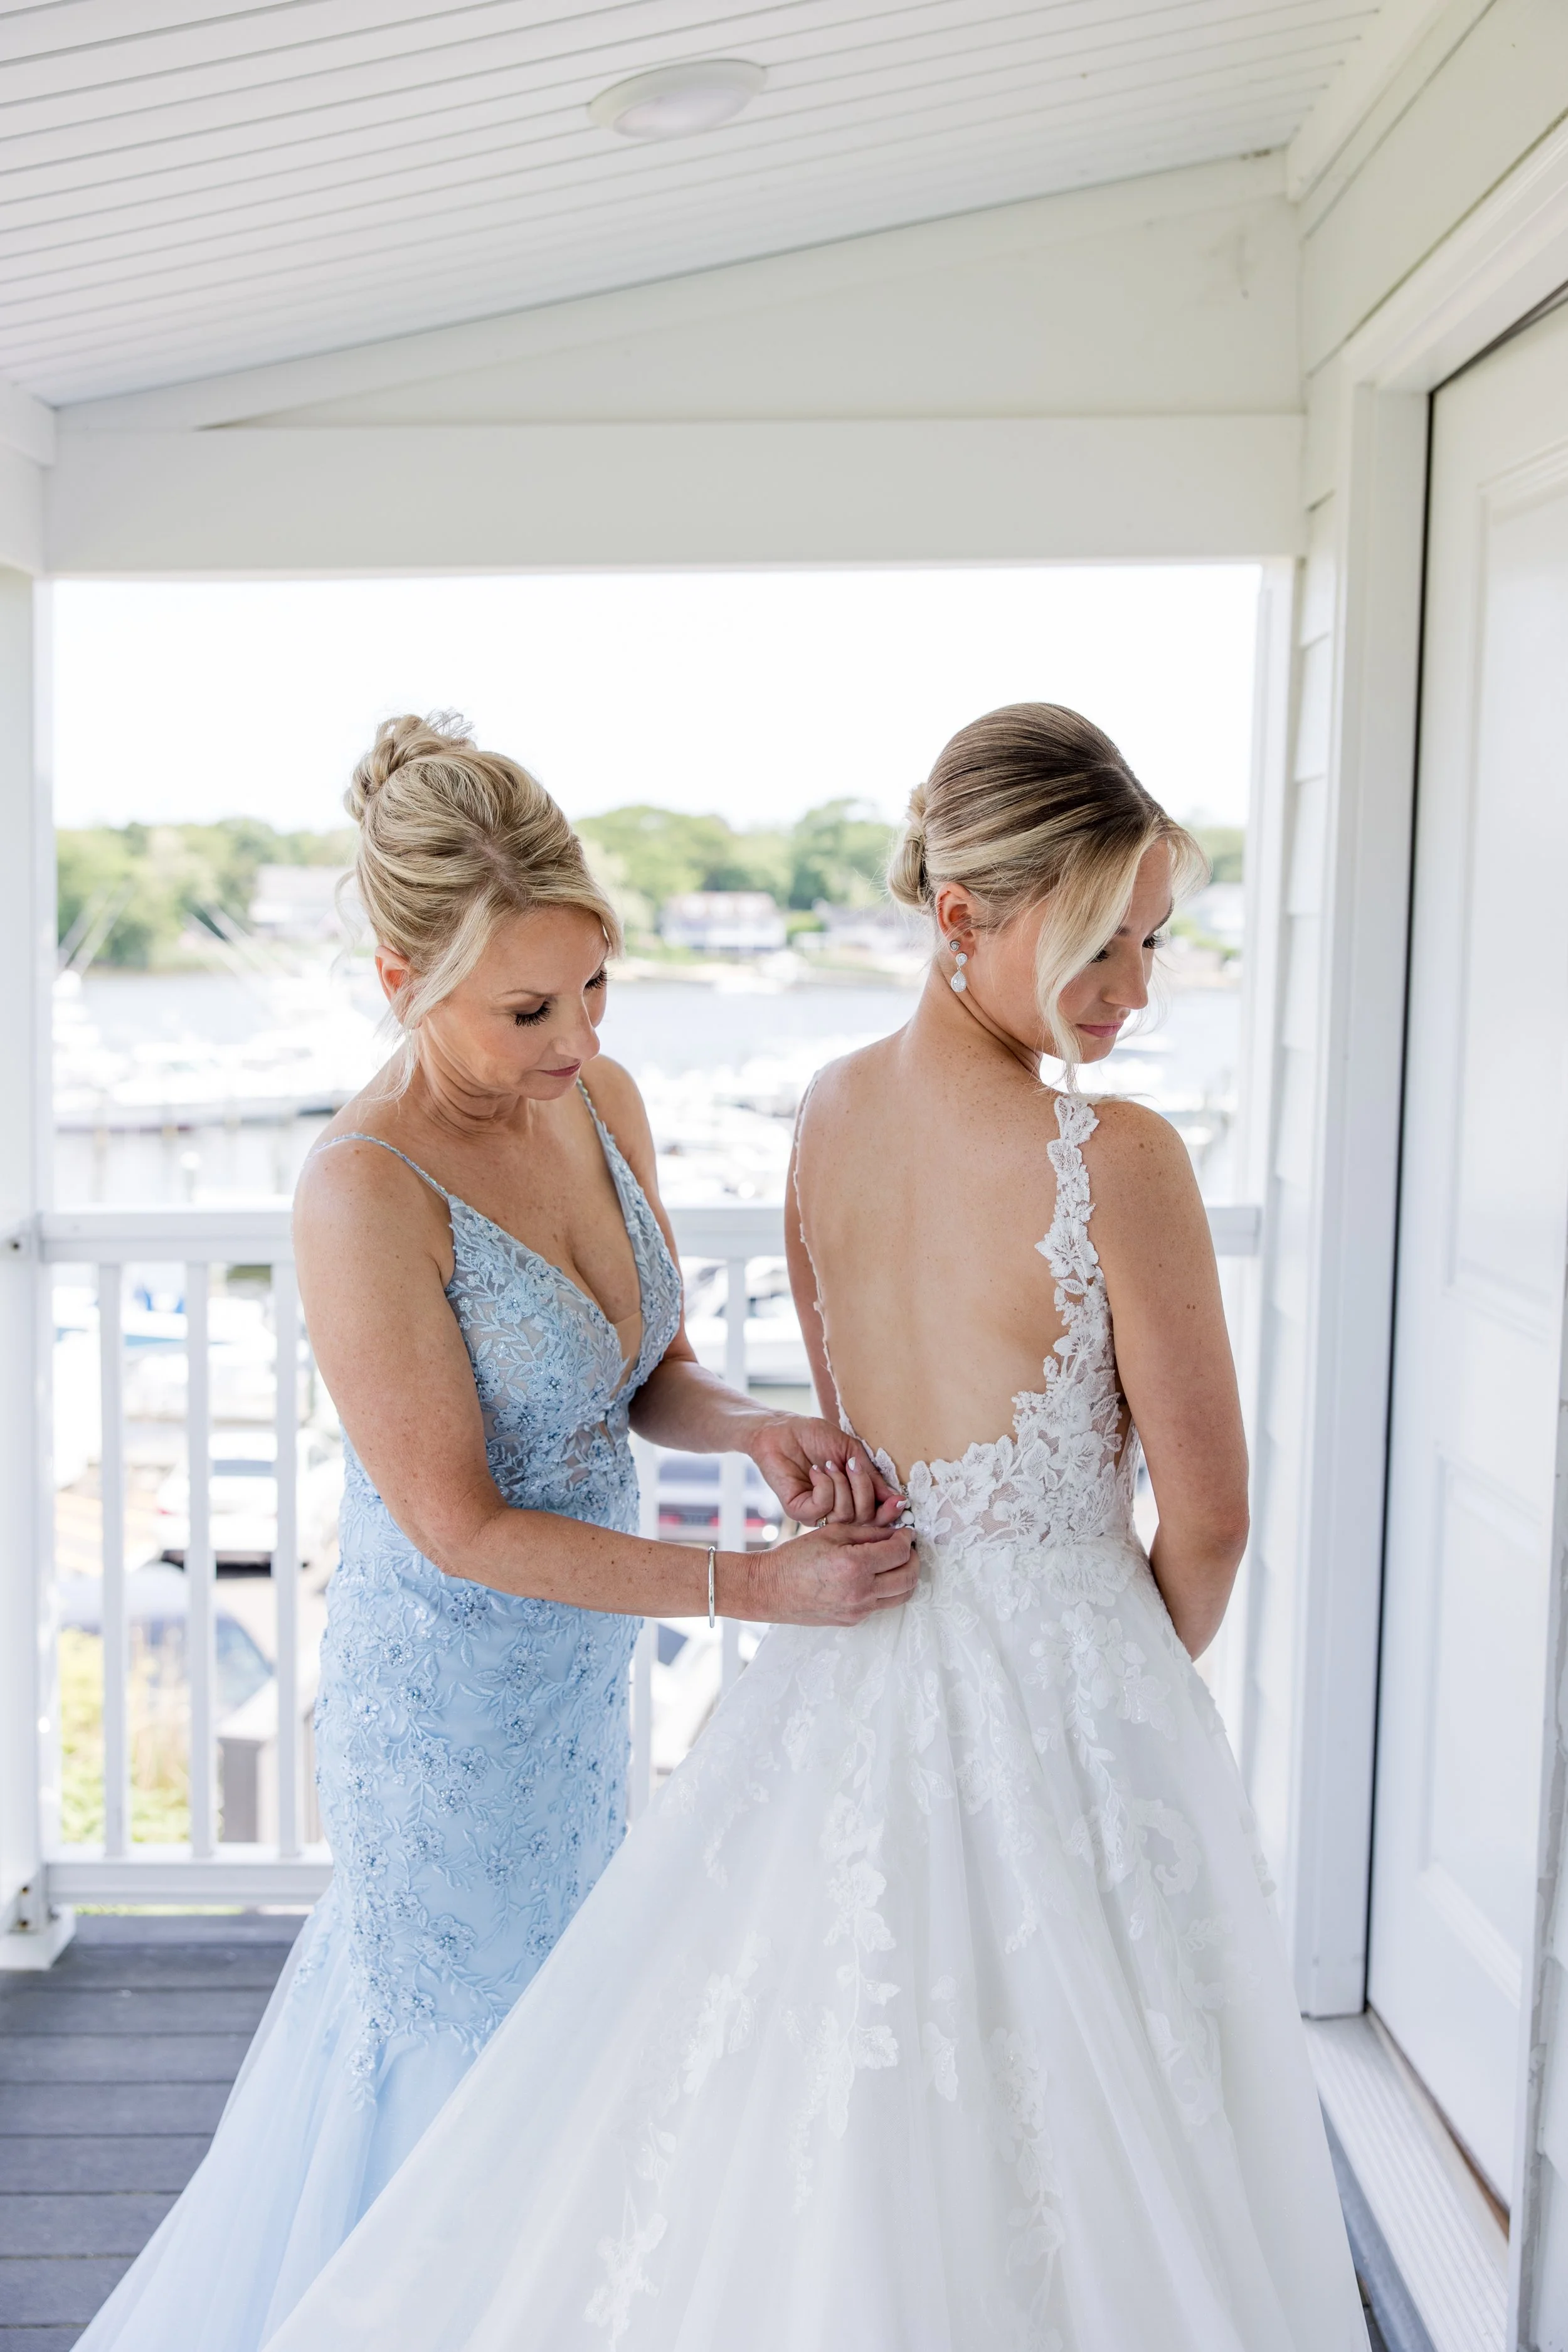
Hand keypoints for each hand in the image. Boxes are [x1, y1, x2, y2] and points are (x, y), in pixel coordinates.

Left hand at [745, 1414, 903, 1528]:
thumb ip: (871, 1476)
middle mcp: (834, 1511)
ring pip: (845, 1515)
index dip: (889, 1513)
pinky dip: (825, 1486)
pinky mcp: (797, 1510)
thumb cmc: (814, 1437)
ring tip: (828, 1464)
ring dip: (842, 1484)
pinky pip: (823, 1508)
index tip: (900, 1501)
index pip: (875, 1519)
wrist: (782, 1429)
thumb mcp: (851, 1453)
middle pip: (864, 1520)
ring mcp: (816, 1514)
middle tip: (853, 1466)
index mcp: (850, 1499)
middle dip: (864, 1490)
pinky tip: (815, 1471)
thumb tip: (897, 1498)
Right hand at [749, 1519, 917, 1626]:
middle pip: (908, 1578)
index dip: (907, 1540)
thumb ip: (868, 1532)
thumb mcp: (832, 1533)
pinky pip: (881, 1604)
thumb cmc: (796, 1557)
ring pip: (901, 1596)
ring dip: (906, 1577)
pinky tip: (876, 1576)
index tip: (905, 1533)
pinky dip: (887, 1589)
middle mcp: (860, 1592)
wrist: (771, 1589)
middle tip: (906, 1548)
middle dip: (913, 1559)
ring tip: (896, 1563)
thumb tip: (896, 1534)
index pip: (899, 1553)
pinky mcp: (853, 1620)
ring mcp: (858, 1610)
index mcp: (854, 1565)